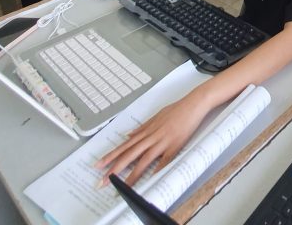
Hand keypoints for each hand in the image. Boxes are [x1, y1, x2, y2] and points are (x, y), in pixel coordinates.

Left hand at [96, 90, 212, 185]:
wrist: (193, 104)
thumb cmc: (176, 109)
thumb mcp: (156, 116)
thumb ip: (142, 127)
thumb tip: (129, 134)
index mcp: (146, 131)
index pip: (124, 146)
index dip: (111, 156)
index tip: (99, 165)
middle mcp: (151, 137)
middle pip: (129, 155)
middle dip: (114, 168)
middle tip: (103, 180)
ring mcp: (162, 142)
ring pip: (143, 160)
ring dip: (131, 175)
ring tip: (122, 187)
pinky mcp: (174, 146)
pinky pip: (163, 161)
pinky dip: (156, 171)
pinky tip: (150, 180)